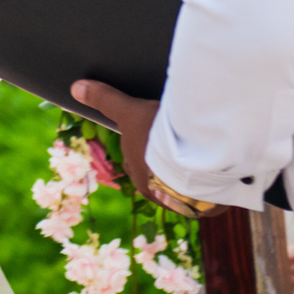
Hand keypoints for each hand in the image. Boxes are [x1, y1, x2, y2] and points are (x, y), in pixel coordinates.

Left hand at [70, 81, 226, 217]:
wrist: (196, 160)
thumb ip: (106, 100)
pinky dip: (212, 181)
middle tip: (182, 143)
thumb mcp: (130, 112)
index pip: (137, 163)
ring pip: (185, 186)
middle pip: (161, 176)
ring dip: (192, 173)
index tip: (157, 137)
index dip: (145, 148)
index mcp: (139, 177)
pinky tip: (219, 168)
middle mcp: (158, 195)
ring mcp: (184, 202)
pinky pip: (209, 194)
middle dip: (168, 163)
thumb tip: (74, 87)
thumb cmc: (157, 137)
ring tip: (204, 155)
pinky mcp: (209, 205)